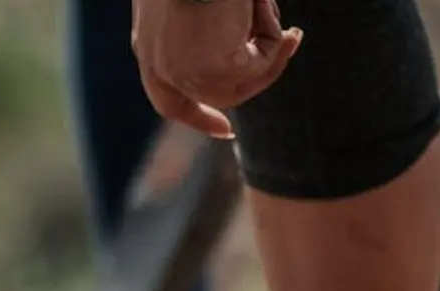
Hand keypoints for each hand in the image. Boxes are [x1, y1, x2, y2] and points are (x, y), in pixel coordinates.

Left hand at [132, 0, 302, 137]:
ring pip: (240, 85)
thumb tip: (250, 44)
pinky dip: (277, 48)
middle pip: (211, 96)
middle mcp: (159, 65)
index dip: (196, 116)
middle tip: (290, 45)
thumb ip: (210, 29)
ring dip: (270, 55)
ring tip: (288, 29)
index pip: (167, 99)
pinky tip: (288, 30)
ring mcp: (183, 70)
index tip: (225, 129)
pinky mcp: (212, 67)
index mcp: (149, 49)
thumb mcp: (198, 2)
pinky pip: (258, 68)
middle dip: (255, 82)